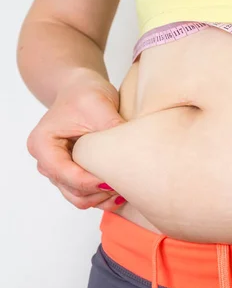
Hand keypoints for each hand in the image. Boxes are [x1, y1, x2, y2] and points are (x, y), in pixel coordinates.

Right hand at [27, 69, 126, 209]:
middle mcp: (47, 162)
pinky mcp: (74, 173)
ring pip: (80, 198)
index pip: (65, 174)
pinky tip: (122, 190)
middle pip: (72, 191)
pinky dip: (102, 196)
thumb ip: (111, 128)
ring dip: (102, 198)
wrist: (80, 89)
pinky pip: (86, 194)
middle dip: (99, 192)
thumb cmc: (84, 93)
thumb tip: (132, 151)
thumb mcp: (98, 105)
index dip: (91, 181)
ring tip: (126, 188)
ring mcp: (60, 170)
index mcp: (43, 145)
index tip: (115, 178)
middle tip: (126, 184)